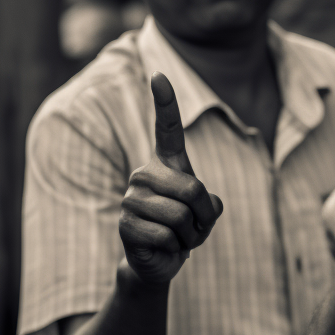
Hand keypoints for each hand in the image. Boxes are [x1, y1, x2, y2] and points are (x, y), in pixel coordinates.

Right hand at [118, 73, 223, 284]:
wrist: (162, 259)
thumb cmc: (186, 228)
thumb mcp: (206, 212)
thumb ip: (210, 203)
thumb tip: (205, 205)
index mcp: (166, 164)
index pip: (167, 128)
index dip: (164, 102)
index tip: (158, 75)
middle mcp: (144, 174)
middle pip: (192, 188)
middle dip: (204, 216)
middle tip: (196, 227)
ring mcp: (131, 198)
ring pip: (180, 216)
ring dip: (191, 235)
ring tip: (179, 237)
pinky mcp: (125, 225)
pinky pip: (166, 236)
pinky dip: (176, 248)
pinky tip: (166, 248)